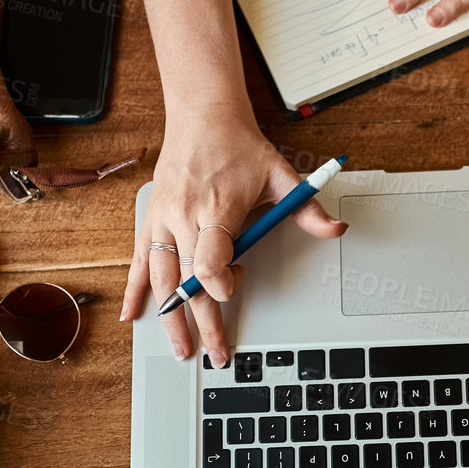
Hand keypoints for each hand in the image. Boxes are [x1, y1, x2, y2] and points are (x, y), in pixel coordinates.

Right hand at [121, 112, 345, 365]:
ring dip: (170, 316)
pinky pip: (139, 259)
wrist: (203, 114)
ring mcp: (164, 219)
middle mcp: (184, 216)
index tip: (236, 285)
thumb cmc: (239, 145)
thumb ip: (306, 207)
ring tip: (181, 347)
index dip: (222, 284)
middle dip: (203, 322)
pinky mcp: (152, 218)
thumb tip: (336, 229)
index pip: (210, 261)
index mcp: (216, 208)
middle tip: (215, 353)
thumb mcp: (281, 173)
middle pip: (188, 280)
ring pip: (161, 277)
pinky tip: (132, 314)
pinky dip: (135, 289)